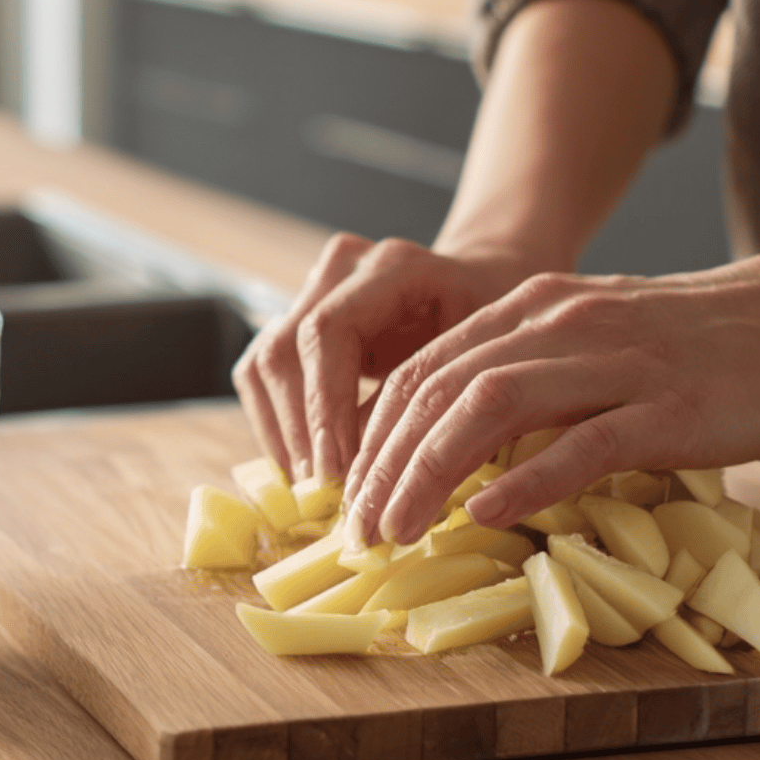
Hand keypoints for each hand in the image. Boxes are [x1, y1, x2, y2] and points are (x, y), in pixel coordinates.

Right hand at [232, 235, 530, 483]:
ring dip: (281, 432)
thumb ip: (425, 404)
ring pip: (263, 364)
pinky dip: (275, 426)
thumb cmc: (497, 333)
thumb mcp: (480, 364)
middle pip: (284, 350)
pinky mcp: (296, 320)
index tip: (335, 472)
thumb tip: (381, 477)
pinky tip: (302, 468)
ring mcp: (312, 289)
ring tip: (309, 488)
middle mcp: (341, 268)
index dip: (324, 407)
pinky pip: (262, 375)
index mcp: (392, 267)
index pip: (328, 332)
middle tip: (321, 492)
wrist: (486, 294)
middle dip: (300, 430)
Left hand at [341, 248, 759, 549]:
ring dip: (429, 475)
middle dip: (384, 466)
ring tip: (397, 531)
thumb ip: (517, 378)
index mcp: (525, 312)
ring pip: (488, 411)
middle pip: (437, 393)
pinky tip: (484, 516)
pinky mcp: (666, 407)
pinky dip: (526, 481)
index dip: (371, 436)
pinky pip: (582, 443)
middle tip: (358, 531)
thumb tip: (444, 447)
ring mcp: (610, 364)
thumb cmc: (684, 347)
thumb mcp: (581, 343)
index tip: (347, 496)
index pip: (420, 373)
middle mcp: (554, 329)